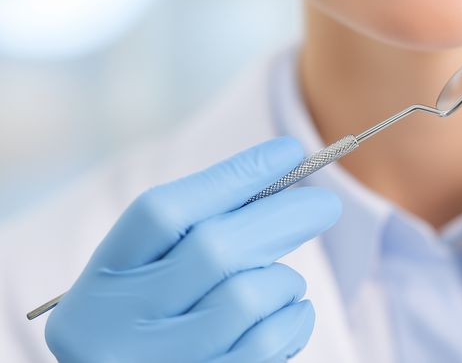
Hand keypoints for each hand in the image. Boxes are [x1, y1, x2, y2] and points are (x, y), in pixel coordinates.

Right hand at [44, 136, 340, 362]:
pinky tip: (293, 312)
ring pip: (247, 297)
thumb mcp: (148, 276)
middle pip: (214, 249)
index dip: (233, 177)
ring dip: (284, 281)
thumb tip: (285, 175)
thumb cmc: (153, 322)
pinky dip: (294, 319)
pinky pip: (266, 344)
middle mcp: (116, 324)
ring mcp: (157, 362)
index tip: (289, 152)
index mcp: (102, 279)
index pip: (164, 212)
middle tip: (326, 204)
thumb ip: (197, 232)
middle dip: (282, 217)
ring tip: (286, 282)